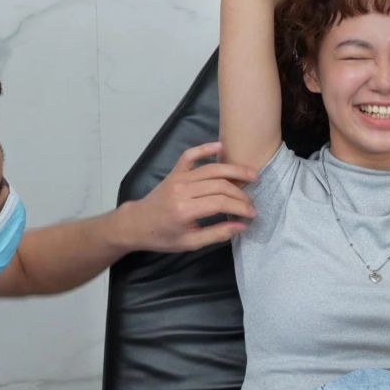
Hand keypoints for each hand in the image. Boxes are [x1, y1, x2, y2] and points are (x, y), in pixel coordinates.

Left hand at [118, 142, 257, 252]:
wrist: (136, 224)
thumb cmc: (163, 237)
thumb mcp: (190, 243)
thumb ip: (217, 234)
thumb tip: (242, 226)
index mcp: (185, 210)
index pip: (221, 203)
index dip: (240, 207)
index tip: (252, 214)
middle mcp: (182, 190)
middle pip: (220, 185)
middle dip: (241, 194)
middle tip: (252, 203)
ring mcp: (178, 177)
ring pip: (212, 169)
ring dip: (234, 170)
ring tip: (252, 175)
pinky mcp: (175, 171)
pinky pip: (191, 155)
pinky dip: (206, 148)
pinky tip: (221, 146)